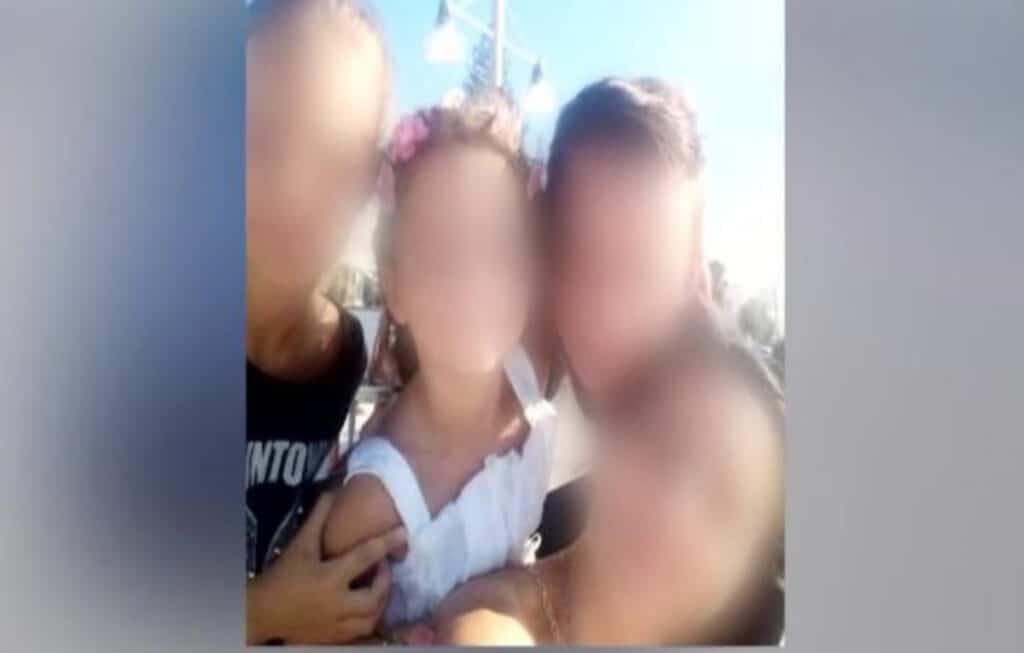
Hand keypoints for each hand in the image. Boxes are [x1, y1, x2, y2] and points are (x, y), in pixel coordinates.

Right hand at [246, 492, 405, 644]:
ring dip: (381, 601)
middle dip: (385, 580)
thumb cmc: (283, 576)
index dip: (387, 543)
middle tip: (384, 567)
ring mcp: (336, 626)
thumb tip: (332, 492)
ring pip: (372, 618)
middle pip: (375, 596)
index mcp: (329, 577)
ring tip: (377, 586)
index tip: (403, 533)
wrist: (262, 611)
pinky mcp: (334, 639)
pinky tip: (366, 605)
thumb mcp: (301, 545)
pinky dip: (370, 618)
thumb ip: (318, 518)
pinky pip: (362, 632)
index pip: (365, 557)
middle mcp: (337, 604)